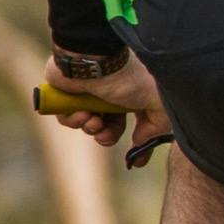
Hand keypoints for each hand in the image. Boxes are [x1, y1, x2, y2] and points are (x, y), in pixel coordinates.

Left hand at [37, 49, 169, 157]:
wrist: (95, 62)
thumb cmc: (129, 78)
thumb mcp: (157, 103)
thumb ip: (158, 126)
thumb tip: (141, 141)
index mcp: (134, 94)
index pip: (139, 122)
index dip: (139, 141)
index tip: (136, 161)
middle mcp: (112, 93)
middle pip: (110, 127)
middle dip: (107, 136)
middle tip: (103, 136)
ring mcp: (88, 93)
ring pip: (88, 124)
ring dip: (91, 128)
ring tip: (93, 120)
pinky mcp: (65, 93)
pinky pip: (66, 117)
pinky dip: (74, 120)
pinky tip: (81, 113)